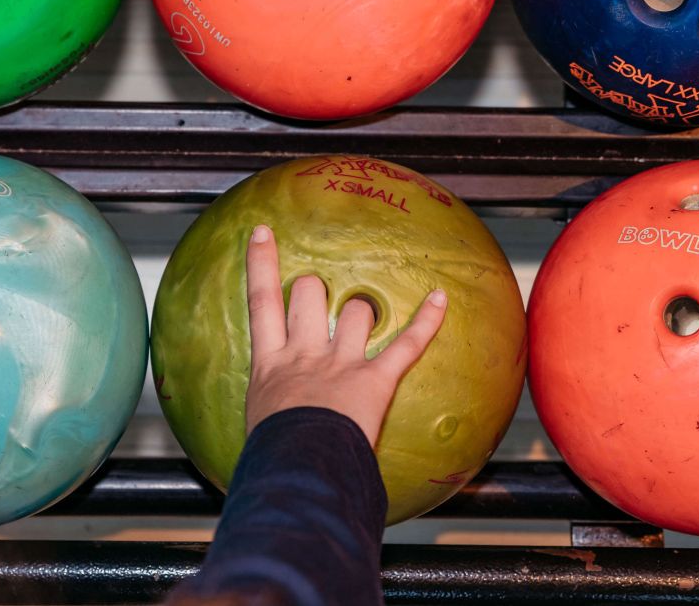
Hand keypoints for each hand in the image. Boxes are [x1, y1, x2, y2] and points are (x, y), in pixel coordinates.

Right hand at [243, 225, 446, 446]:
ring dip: (362, 311)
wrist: (299, 466)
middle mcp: (304, 354)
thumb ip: (269, 409)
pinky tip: (440, 298)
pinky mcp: (376, 379)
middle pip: (310, 295)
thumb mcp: (259, 423)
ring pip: (356, 312)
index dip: (261, 263)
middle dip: (315, 289)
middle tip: (317, 296)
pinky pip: (406, 344)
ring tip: (365, 316)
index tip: (262, 232)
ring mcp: (342, 363)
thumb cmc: (274, 457)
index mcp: (270, 366)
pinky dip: (426, 322)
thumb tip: (268, 431)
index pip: (261, 302)